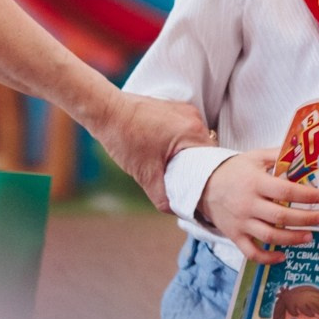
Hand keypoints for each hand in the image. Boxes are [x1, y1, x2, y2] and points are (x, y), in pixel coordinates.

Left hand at [95, 92, 211, 209]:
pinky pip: (185, 131)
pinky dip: (178, 143)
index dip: (207, 179)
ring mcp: (185, 110)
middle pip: (205, 152)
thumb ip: (163, 197)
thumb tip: (175, 210)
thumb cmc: (124, 138)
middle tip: (182, 182)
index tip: (199, 192)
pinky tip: (164, 152)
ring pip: (194, 141)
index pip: (213, 162)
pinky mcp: (174, 108)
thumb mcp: (145, 174)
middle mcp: (194, 118)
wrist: (106, 111)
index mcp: (193, 132)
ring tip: (171, 168)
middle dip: (195, 168)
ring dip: (186, 155)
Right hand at [199, 149, 318, 263]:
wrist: (204, 185)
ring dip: (293, 239)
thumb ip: (277, 154)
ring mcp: (241, 222)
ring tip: (310, 237)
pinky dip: (267, 258)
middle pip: (281, 217)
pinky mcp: (235, 236)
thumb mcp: (254, 157)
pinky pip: (251, 252)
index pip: (284, 190)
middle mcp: (248, 204)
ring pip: (270, 236)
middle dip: (305, 219)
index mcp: (255, 182)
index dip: (305, 195)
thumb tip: (302, 149)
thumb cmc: (234, 170)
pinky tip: (283, 256)